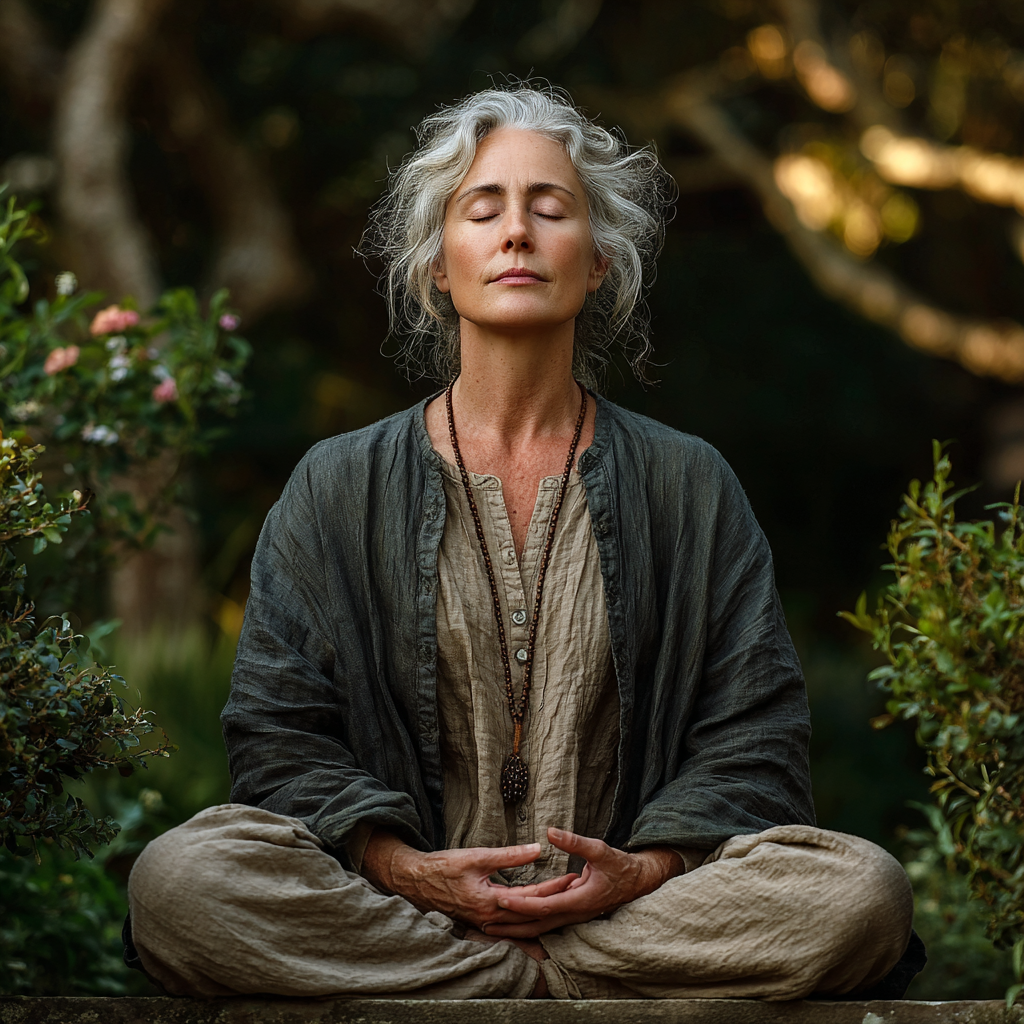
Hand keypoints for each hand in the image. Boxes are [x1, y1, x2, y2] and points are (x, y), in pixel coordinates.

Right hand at [360, 830, 578, 930]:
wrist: (416, 881)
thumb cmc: (444, 867)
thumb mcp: (477, 856)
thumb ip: (509, 855)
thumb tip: (538, 849)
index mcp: (491, 902)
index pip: (531, 896)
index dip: (553, 886)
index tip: (572, 877)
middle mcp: (490, 917)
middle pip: (530, 912)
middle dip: (554, 900)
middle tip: (576, 888)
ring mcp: (485, 922)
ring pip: (521, 920)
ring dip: (542, 909)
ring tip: (563, 897)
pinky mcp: (480, 919)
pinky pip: (510, 922)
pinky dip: (526, 915)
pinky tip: (537, 909)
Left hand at [483, 827, 682, 938]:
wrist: (637, 882)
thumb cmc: (620, 866)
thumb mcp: (599, 849)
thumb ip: (575, 842)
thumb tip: (551, 832)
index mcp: (579, 901)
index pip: (543, 906)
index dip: (521, 904)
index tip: (500, 899)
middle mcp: (574, 914)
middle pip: (537, 925)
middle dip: (512, 926)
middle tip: (485, 925)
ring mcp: (573, 916)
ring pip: (541, 927)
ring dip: (517, 928)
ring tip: (493, 928)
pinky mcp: (572, 913)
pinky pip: (547, 922)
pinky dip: (529, 922)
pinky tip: (515, 920)